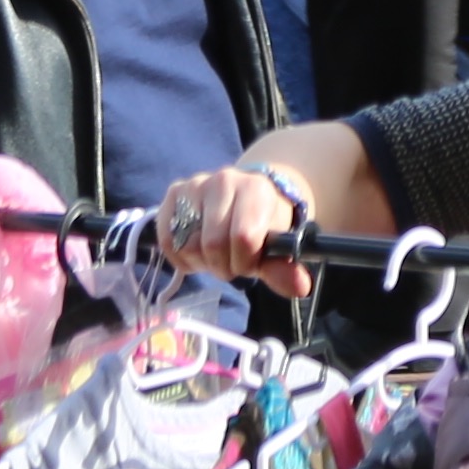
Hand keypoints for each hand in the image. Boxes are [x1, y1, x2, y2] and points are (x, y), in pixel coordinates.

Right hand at [155, 158, 306, 280]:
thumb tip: (300, 288)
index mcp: (256, 189)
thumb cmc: (264, 225)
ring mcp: (195, 184)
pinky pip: (168, 240)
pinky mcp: (174, 193)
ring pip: (188, 244)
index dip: (245, 262)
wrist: (248, 196)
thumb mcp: (279, 247)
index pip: (243, 238)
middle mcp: (224, 180)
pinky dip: (181, 257)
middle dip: (224, 266)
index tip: (251, 263)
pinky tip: (197, 251)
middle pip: (213, 244)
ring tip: (216, 255)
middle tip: (231, 263)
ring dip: (202, 262)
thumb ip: (285, 268)